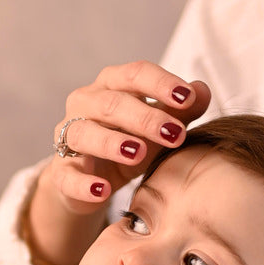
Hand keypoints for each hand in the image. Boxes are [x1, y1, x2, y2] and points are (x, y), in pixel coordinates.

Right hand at [26, 62, 210, 264]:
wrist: (95, 180)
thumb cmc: (132, 142)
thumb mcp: (160, 127)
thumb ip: (182, 110)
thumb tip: (202, 91)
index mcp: (111, 85)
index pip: (134, 74)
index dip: (160, 83)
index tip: (187, 97)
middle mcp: (85, 104)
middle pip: (112, 103)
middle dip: (145, 117)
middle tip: (174, 133)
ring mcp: (69, 137)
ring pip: (84, 133)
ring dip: (112, 143)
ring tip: (138, 153)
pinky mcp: (61, 171)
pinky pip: (68, 175)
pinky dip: (84, 184)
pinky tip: (104, 190)